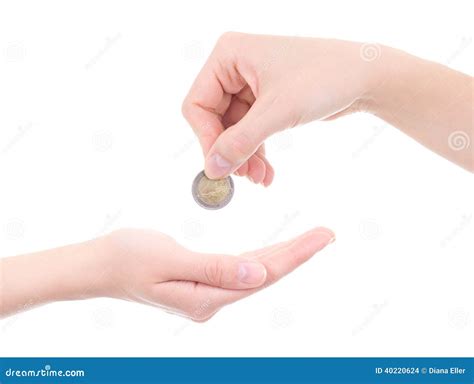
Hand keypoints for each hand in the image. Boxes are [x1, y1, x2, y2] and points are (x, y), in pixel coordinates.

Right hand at [103, 227, 334, 320]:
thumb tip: (259, 277)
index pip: (263, 275)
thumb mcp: (168, 260)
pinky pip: (239, 270)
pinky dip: (261, 258)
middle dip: (297, 253)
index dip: (295, 255)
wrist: (99, 266)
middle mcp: (212, 300)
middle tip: (327, 233)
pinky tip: (274, 251)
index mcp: (207, 297)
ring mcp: (207, 295)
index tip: (323, 236)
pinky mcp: (201, 283)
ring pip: (255, 273)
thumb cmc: (127, 257)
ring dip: (283, 255)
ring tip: (310, 239)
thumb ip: (214, 269)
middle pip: (265, 275)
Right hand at [182, 32, 379, 183]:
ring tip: (260, 178)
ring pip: (234, 131)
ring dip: (245, 157)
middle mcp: (235, 68)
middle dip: (231, 152)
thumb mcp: (277, 112)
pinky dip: (257, 152)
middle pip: (215, 121)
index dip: (206, 139)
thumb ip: (240, 142)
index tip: (220, 167)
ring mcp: (250, 85)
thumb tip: (212, 170)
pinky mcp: (266, 100)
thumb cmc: (324, 78)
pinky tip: (266, 173)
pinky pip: (251, 132)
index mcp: (228, 55)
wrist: (365, 76)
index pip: (197, 105)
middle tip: (245, 178)